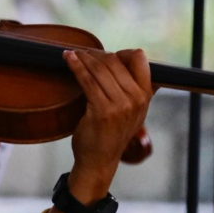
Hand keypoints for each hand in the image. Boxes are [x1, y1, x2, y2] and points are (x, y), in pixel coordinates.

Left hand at [64, 48, 153, 203]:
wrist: (100, 160)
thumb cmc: (111, 134)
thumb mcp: (132, 111)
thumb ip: (133, 89)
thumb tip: (125, 59)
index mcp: (145, 96)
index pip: (140, 59)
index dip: (121, 52)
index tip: (105, 55)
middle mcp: (136, 99)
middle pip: (115, 61)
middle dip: (96, 54)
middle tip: (83, 53)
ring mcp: (120, 105)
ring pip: (100, 69)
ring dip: (83, 57)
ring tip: (73, 54)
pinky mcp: (102, 110)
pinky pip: (87, 80)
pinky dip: (76, 66)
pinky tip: (68, 59)